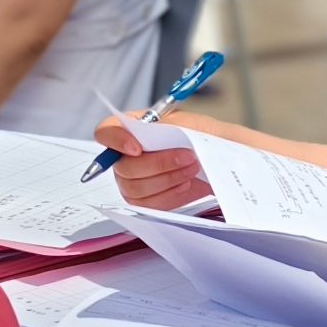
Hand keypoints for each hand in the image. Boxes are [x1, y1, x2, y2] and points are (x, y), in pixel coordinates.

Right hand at [92, 114, 210, 209]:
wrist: (219, 157)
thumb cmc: (202, 135)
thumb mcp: (189, 123)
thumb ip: (168, 127)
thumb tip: (154, 134)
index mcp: (133, 127)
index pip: (106, 131)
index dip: (116, 140)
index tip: (137, 148)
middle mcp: (127, 154)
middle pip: (123, 166)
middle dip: (157, 163)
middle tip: (186, 156)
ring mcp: (134, 179)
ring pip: (134, 188)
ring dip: (167, 178)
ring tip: (192, 168)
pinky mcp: (146, 199)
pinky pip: (147, 204)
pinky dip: (170, 194)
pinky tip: (185, 183)